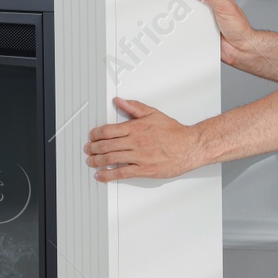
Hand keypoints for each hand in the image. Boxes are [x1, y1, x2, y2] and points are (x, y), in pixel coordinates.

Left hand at [84, 96, 205, 181]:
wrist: (190, 146)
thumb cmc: (174, 132)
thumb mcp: (153, 114)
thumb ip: (134, 108)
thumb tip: (119, 101)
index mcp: (136, 128)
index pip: (108, 130)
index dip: (95, 134)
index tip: (91, 136)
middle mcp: (136, 142)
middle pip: (106, 145)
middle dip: (93, 148)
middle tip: (88, 150)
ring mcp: (139, 157)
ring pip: (111, 159)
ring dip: (96, 161)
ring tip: (90, 162)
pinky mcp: (144, 170)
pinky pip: (122, 173)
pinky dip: (108, 175)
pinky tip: (101, 175)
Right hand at [190, 0, 257, 68]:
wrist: (240, 48)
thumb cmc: (240, 28)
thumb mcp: (225, 7)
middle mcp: (211, 8)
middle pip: (194, 0)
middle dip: (188, 1)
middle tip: (180, 0)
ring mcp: (206, 19)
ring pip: (192, 14)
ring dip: (188, 15)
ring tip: (185, 14)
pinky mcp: (202, 30)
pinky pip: (192, 26)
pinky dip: (189, 27)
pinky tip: (188, 26)